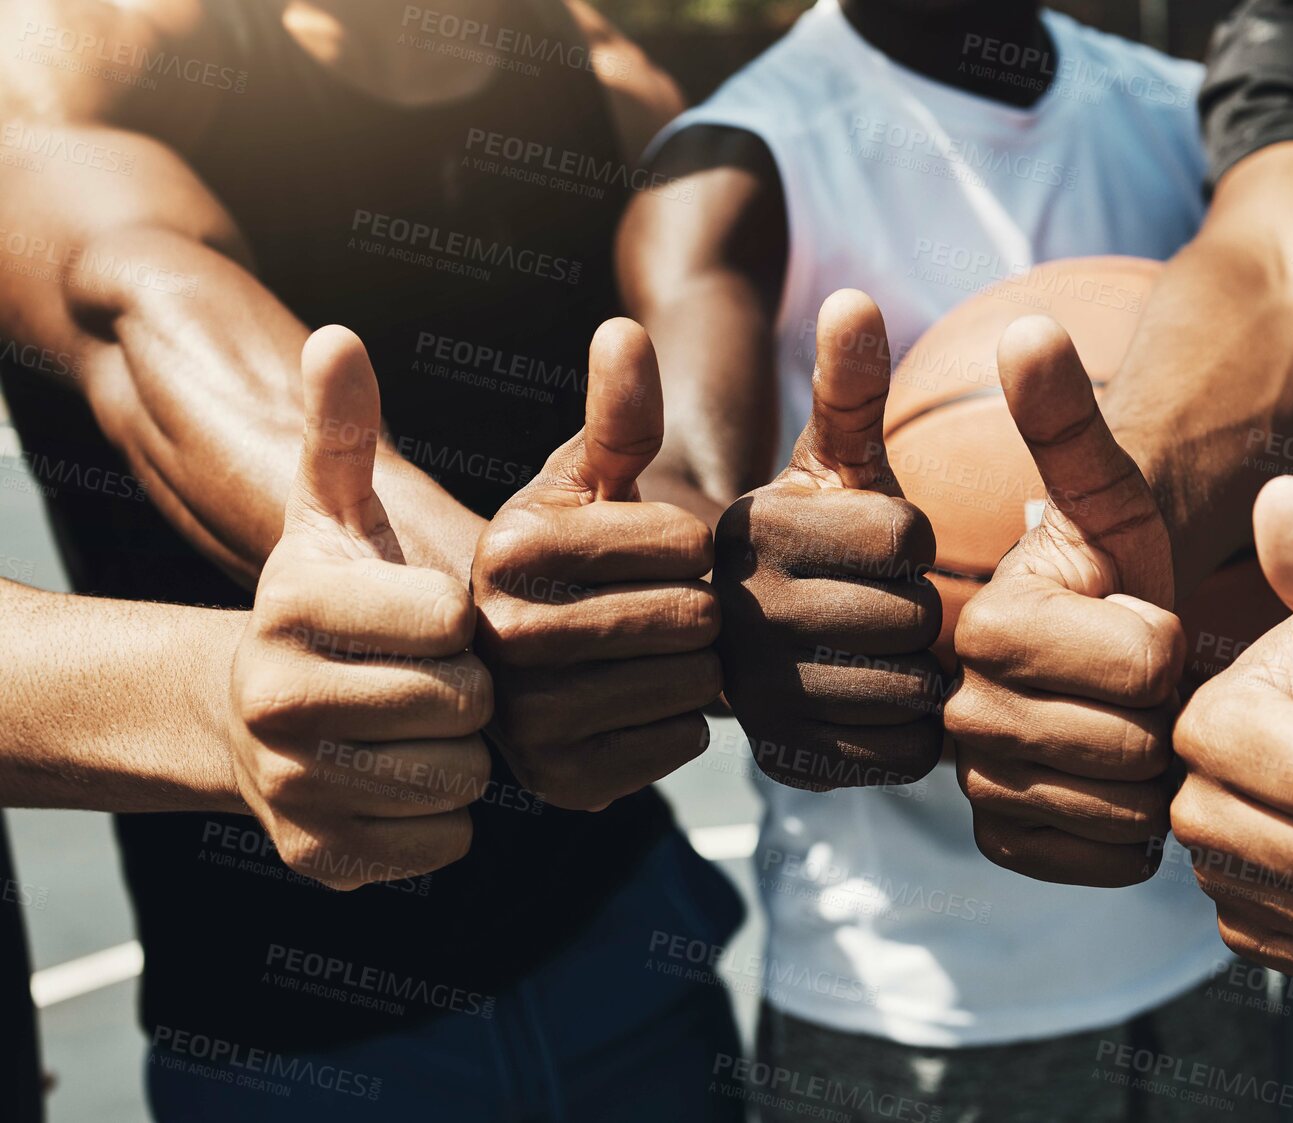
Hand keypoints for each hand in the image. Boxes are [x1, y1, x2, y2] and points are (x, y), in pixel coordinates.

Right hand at [230, 327, 493, 889]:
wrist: (251, 718)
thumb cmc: (326, 603)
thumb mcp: (330, 515)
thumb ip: (342, 432)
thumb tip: (338, 337)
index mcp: (294, 606)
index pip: (450, 619)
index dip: (464, 621)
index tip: (440, 618)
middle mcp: (277, 699)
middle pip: (461, 704)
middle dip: (470, 690)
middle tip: (441, 678)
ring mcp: (293, 786)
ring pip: (458, 779)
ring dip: (462, 754)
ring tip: (424, 727)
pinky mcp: (320, 857)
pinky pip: (443, 842)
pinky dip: (445, 818)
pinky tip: (408, 781)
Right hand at [472, 319, 720, 809]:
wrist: (522, 658)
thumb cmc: (566, 552)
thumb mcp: (588, 479)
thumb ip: (616, 415)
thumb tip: (625, 332)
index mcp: (507, 544)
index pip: (683, 543)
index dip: (692, 543)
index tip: (661, 548)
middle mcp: (499, 636)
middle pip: (689, 618)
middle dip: (697, 607)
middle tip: (665, 606)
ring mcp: (521, 720)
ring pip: (688, 687)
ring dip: (691, 668)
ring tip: (651, 651)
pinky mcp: (555, 784)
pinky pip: (675, 747)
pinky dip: (677, 725)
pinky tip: (640, 701)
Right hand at [715, 290, 943, 789]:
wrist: (744, 643)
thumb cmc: (807, 540)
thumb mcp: (825, 462)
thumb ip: (846, 387)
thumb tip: (856, 299)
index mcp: (748, 528)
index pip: (907, 537)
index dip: (914, 541)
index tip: (879, 546)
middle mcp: (732, 612)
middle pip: (909, 617)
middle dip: (914, 610)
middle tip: (875, 605)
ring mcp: (746, 696)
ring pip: (903, 691)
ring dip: (911, 675)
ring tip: (869, 653)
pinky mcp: (777, 760)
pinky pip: (889, 754)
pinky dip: (897, 736)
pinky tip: (863, 705)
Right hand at [947, 317, 1182, 886]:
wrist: (1105, 662)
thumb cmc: (1117, 571)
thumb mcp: (1107, 496)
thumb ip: (1065, 420)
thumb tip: (1022, 325)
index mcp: (983, 627)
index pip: (1142, 661)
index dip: (1169, 640)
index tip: (1143, 616)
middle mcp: (955, 713)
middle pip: (1134, 743)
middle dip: (1166, 712)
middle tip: (1144, 681)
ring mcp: (974, 787)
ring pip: (1125, 809)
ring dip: (1157, 772)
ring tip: (1134, 724)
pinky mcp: (1003, 847)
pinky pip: (1109, 860)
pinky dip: (1139, 831)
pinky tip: (1123, 784)